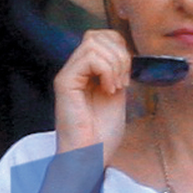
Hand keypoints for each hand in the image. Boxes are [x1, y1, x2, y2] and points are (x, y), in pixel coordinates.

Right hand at [53, 29, 130, 158]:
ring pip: (93, 42)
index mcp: (87, 72)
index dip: (121, 49)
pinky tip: (108, 89)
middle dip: (119, 54)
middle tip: (123, 81)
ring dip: (114, 63)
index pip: (103, 37)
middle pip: (97, 35)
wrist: (90, 157)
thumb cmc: (102, 134)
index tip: (127, 76)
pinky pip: (89, 57)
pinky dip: (106, 70)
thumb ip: (117, 72)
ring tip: (115, 87)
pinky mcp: (64, 82)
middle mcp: (75, 70)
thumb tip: (125, 53)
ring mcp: (68, 75)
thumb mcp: (117, 94)